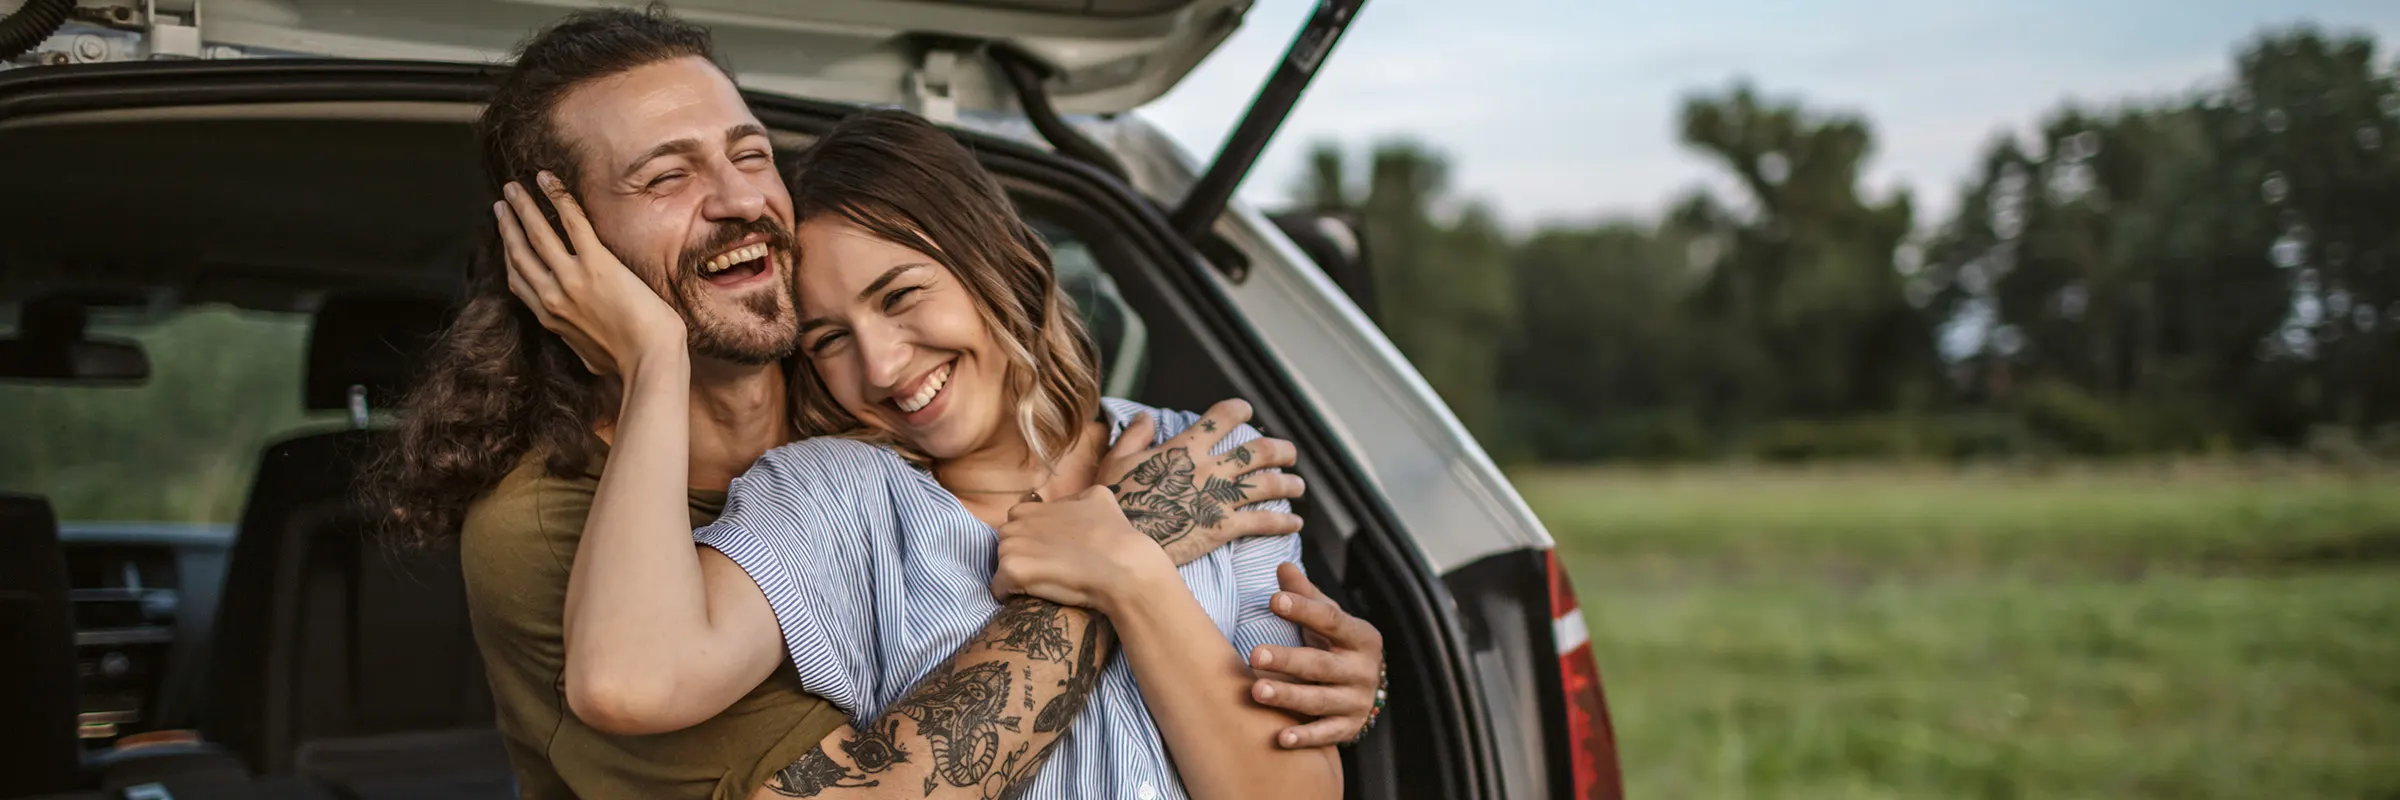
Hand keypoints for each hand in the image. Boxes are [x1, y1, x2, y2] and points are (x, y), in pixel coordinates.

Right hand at [494, 171, 687, 376]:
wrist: (650, 359)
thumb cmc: (629, 362)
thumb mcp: (590, 358)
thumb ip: (579, 344)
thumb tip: (582, 347)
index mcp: (550, 318)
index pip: (519, 280)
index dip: (509, 254)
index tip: (505, 236)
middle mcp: (552, 296)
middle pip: (519, 252)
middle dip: (508, 225)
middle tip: (502, 204)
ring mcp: (571, 278)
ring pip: (537, 233)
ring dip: (523, 206)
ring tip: (513, 188)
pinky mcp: (597, 264)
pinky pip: (572, 222)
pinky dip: (557, 197)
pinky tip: (546, 180)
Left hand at [992, 486, 1174, 611]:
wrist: (1123, 567)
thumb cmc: (1115, 536)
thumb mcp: (1099, 498)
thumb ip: (1075, 498)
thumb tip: (1070, 504)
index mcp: (1036, 507)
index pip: (1017, 519)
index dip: (1031, 536)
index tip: (1048, 550)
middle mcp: (1020, 521)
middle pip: (1006, 539)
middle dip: (1020, 553)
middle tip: (1045, 569)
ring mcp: (1014, 545)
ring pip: (1001, 561)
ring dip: (1015, 573)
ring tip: (1040, 584)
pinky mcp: (1014, 570)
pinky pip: (999, 586)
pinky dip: (1009, 594)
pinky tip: (1028, 598)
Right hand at [1102, 400, 1306, 564]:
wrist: (1119, 542)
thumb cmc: (1115, 501)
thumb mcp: (1116, 460)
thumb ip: (1135, 435)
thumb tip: (1146, 417)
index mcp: (1185, 448)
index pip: (1222, 418)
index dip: (1239, 411)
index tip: (1247, 411)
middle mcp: (1209, 468)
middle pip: (1258, 451)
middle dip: (1280, 450)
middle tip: (1289, 453)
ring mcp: (1219, 497)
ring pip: (1267, 484)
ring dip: (1288, 483)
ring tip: (1298, 485)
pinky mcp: (1223, 527)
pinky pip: (1263, 521)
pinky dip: (1283, 521)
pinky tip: (1295, 522)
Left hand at [1249, 563, 1386, 747]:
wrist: (1368, 690)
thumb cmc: (1338, 646)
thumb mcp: (1329, 620)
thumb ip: (1306, 595)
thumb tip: (1282, 566)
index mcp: (1361, 637)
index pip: (1331, 620)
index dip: (1302, 609)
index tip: (1273, 600)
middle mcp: (1363, 670)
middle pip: (1321, 663)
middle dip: (1287, 659)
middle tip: (1254, 654)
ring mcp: (1357, 701)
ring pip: (1319, 700)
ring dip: (1288, 696)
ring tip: (1256, 691)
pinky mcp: (1348, 728)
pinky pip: (1325, 734)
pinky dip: (1304, 737)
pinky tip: (1280, 738)